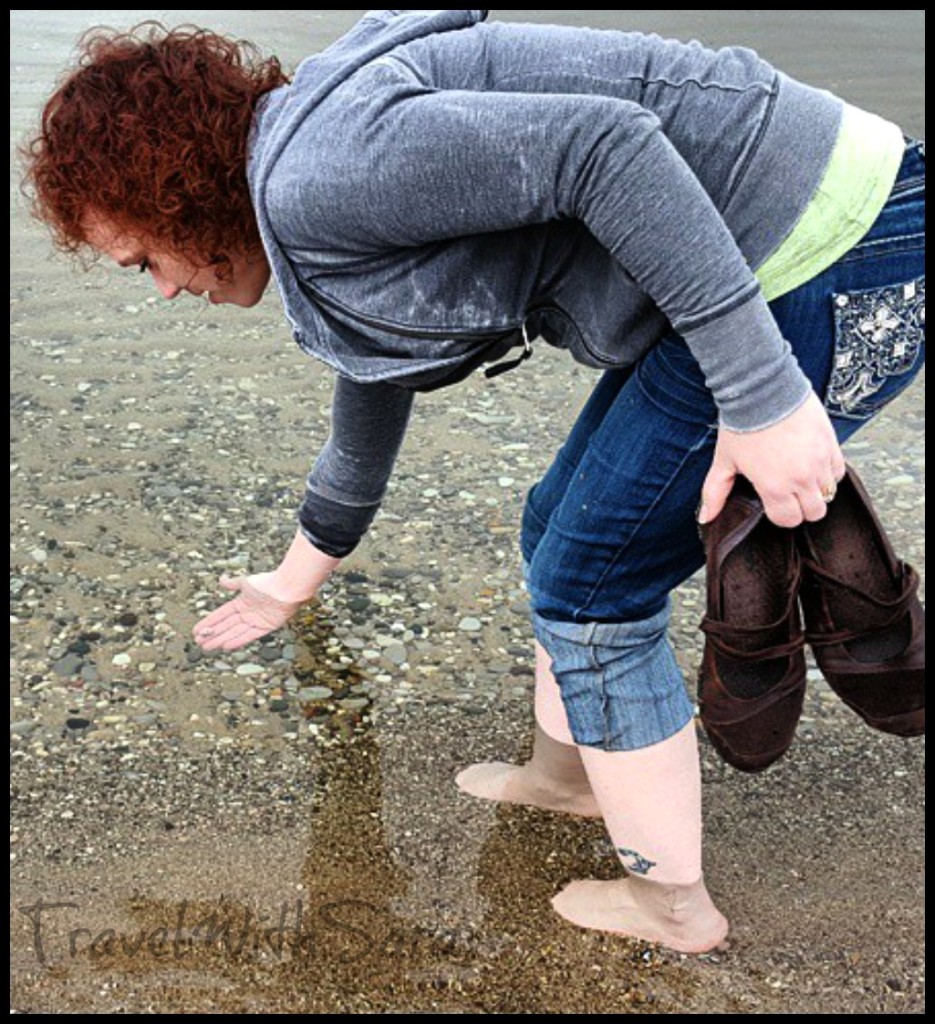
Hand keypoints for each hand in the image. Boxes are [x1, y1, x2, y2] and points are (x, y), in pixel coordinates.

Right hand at [193, 572, 303, 651]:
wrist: (286, 588)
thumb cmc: (267, 582)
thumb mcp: (245, 582)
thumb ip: (233, 584)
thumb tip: (221, 579)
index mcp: (241, 602)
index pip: (221, 614)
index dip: (209, 622)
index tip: (196, 630)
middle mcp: (247, 614)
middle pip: (226, 626)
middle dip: (212, 634)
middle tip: (198, 643)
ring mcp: (255, 621)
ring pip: (234, 632)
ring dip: (221, 639)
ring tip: (207, 647)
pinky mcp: (265, 628)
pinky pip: (249, 636)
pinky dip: (237, 641)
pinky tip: (226, 646)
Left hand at [698, 392, 846, 527]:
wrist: (763, 389)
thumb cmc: (743, 423)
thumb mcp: (724, 461)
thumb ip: (715, 492)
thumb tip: (705, 516)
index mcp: (775, 486)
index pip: (789, 520)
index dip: (780, 514)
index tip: (773, 503)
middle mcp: (802, 478)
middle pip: (814, 512)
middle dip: (801, 507)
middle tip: (788, 492)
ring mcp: (820, 462)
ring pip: (829, 493)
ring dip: (815, 489)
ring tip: (798, 475)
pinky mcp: (832, 444)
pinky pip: (839, 471)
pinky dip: (827, 472)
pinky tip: (811, 462)